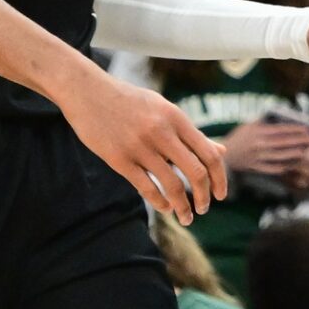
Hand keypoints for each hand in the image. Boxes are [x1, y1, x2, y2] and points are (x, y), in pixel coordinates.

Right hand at [57, 64, 227, 224]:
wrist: (88, 91)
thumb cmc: (130, 101)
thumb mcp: (164, 109)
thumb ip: (191, 133)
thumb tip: (221, 152)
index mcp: (176, 117)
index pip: (209, 154)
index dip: (219, 178)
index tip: (221, 194)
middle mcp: (161, 132)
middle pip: (195, 173)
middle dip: (204, 197)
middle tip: (204, 209)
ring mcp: (140, 146)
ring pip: (172, 185)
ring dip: (182, 207)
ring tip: (186, 217)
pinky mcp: (119, 159)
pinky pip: (146, 188)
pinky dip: (159, 203)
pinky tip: (164, 208)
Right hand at [222, 119, 308, 175]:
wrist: (223, 156)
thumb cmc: (238, 138)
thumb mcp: (248, 125)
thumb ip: (263, 121)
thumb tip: (279, 116)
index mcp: (258, 132)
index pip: (282, 130)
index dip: (297, 130)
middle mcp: (259, 144)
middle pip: (285, 143)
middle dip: (301, 141)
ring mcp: (258, 157)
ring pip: (282, 156)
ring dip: (297, 154)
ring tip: (308, 151)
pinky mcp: (257, 168)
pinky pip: (275, 168)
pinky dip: (286, 166)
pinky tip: (295, 163)